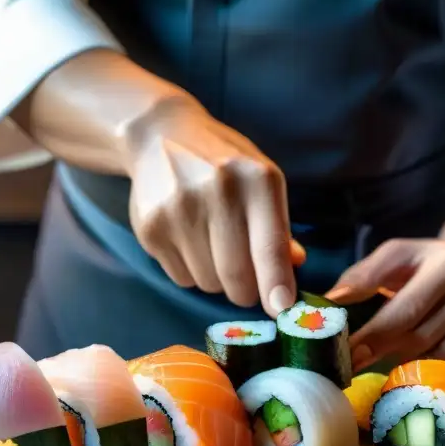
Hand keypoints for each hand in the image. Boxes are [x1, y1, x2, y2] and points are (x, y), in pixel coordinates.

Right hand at [125, 95, 303, 315]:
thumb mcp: (261, 181)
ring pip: (208, 282)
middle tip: (247, 286)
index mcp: (256, 180)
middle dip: (247, 292)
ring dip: (217, 281)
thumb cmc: (224, 164)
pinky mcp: (151, 228)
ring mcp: (179, 210)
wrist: (160, 136)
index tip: (282, 310)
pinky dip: (192, 272)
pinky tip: (189, 242)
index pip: (270, 247)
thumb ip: (278, 227)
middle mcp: (217, 192)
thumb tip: (293, 267)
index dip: (276, 285)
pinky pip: (181, 278)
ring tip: (213, 248)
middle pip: (237, 276)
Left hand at [326, 234, 444, 375]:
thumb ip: (362, 277)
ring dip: (414, 359)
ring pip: (441, 354)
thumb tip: (331, 301)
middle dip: (383, 351)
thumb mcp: (396, 260)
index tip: (347, 353)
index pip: (402, 305)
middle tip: (356, 365)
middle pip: (419, 334)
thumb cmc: (427, 268)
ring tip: (400, 353)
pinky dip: (443, 365)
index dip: (372, 334)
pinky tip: (434, 355)